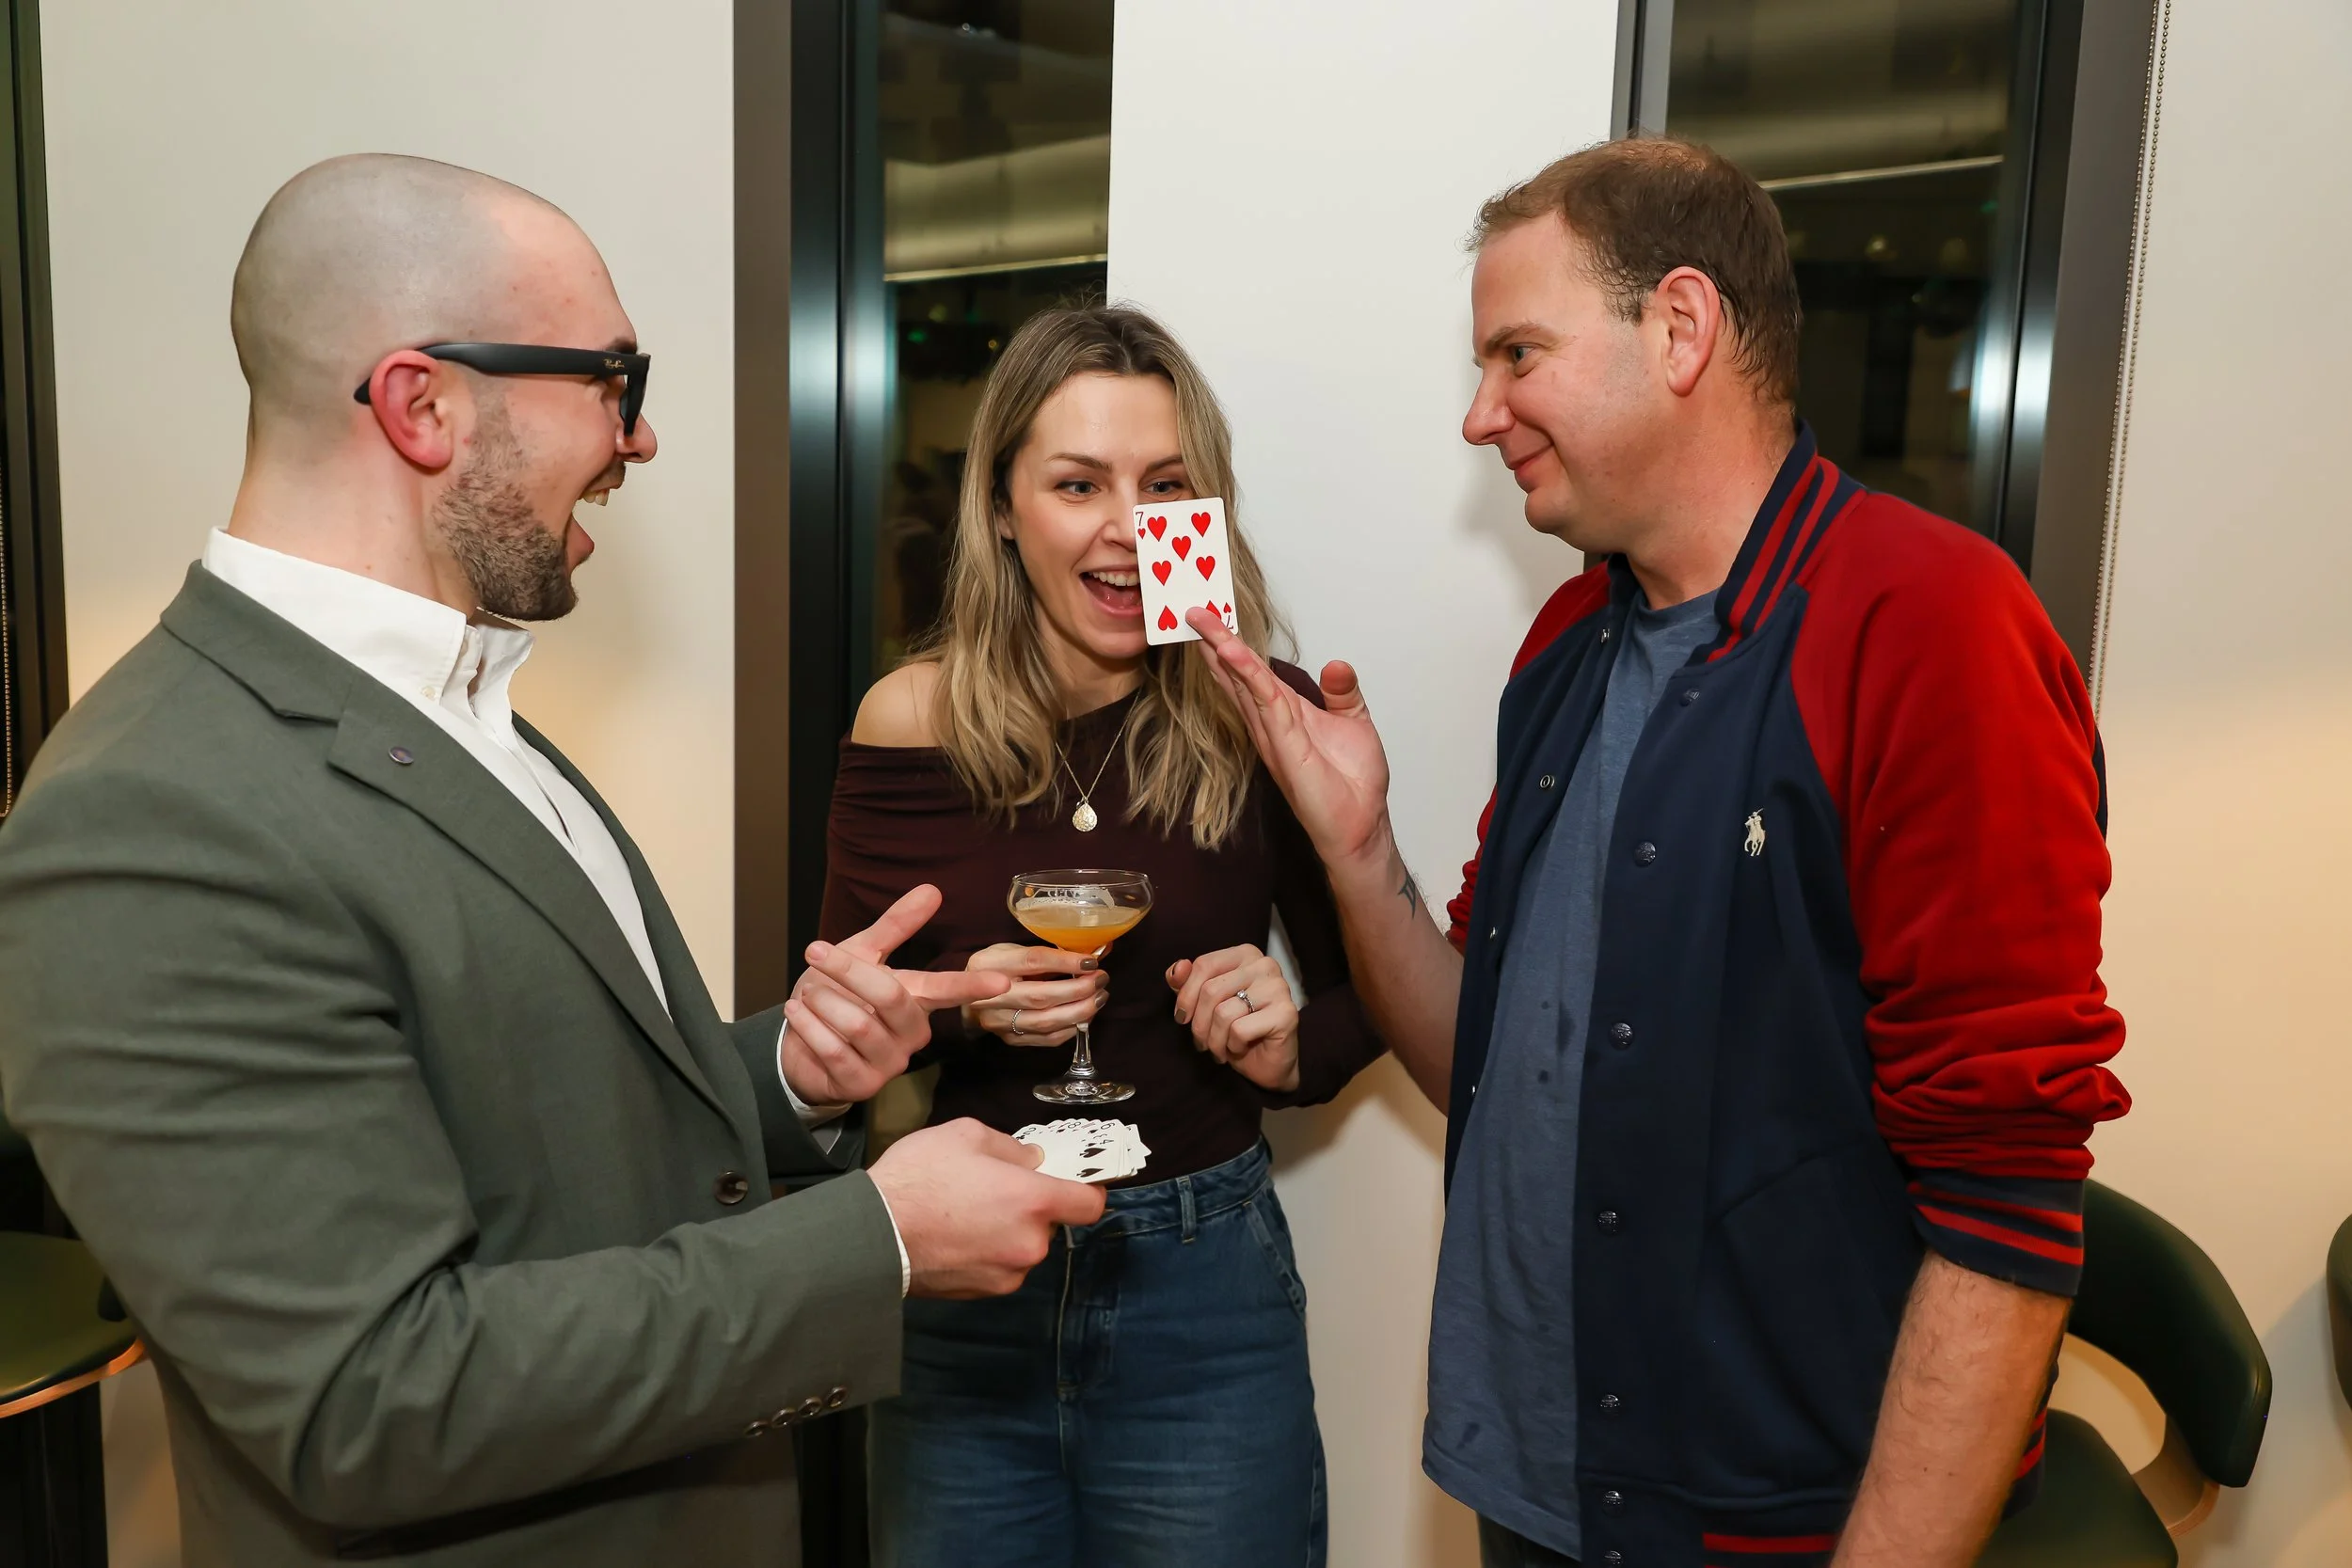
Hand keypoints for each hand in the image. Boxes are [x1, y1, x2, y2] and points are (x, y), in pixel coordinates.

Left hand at [781, 885, 1010, 1104]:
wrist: (798, 1047)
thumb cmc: (836, 997)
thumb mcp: (863, 955)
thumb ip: (896, 926)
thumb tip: (932, 890)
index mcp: (917, 1001)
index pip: (949, 990)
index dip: (974, 985)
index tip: (1002, 981)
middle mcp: (912, 1035)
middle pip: (890, 996)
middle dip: (847, 970)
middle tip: (815, 951)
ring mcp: (890, 1064)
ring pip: (857, 1024)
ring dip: (821, 1000)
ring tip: (807, 992)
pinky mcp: (862, 1086)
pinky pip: (835, 1051)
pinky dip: (809, 1026)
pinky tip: (798, 1012)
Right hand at [868, 1118, 1108, 1296]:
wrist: (872, 1234)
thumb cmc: (918, 1178)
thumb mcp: (965, 1135)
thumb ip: (1010, 1147)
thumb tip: (1031, 1161)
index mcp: (1034, 1201)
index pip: (1091, 1204)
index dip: (1086, 1189)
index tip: (1072, 1180)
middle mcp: (1029, 1243)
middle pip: (1051, 1224)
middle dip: (1031, 1207)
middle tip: (995, 1189)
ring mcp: (1008, 1273)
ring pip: (1023, 1246)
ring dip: (1008, 1231)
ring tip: (966, 1213)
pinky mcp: (983, 1292)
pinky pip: (1000, 1266)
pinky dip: (987, 1252)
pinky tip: (955, 1236)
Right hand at [960, 943, 1109, 1047]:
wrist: (966, 1000)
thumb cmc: (995, 968)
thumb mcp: (1010, 950)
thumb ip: (1044, 953)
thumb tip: (1090, 955)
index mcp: (990, 964)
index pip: (1033, 962)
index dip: (1065, 962)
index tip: (1091, 961)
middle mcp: (991, 996)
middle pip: (1041, 996)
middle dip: (1079, 989)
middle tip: (1101, 980)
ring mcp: (999, 1022)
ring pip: (1046, 1021)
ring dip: (1080, 1011)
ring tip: (1100, 998)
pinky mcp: (1010, 1040)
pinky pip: (1046, 1039)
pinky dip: (1071, 1029)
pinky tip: (1085, 1016)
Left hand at [1167, 945, 1300, 1093]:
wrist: (1267, 1064)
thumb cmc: (1235, 1029)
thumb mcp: (1203, 1004)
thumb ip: (1186, 982)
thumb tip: (1177, 968)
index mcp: (1246, 954)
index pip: (1205, 964)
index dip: (1186, 995)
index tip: (1183, 1017)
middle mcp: (1265, 965)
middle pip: (1211, 990)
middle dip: (1199, 1024)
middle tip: (1202, 1042)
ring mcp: (1278, 988)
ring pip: (1223, 1013)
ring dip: (1214, 1040)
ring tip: (1220, 1048)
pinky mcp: (1286, 1014)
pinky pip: (1239, 1030)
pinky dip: (1232, 1046)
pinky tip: (1240, 1048)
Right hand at [1186, 610, 1394, 868]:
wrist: (1360, 826)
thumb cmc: (1353, 783)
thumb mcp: (1355, 723)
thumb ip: (1343, 692)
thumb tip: (1337, 663)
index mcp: (1286, 714)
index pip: (1254, 674)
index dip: (1235, 646)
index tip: (1216, 618)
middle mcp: (1270, 723)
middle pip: (1237, 675)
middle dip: (1216, 641)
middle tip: (1194, 610)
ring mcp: (1273, 735)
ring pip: (1243, 684)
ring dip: (1224, 651)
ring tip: (1203, 621)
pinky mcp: (1284, 746)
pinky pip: (1264, 702)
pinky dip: (1248, 676)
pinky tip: (1233, 654)